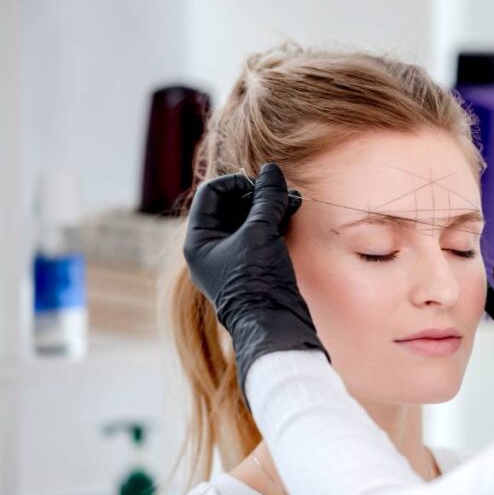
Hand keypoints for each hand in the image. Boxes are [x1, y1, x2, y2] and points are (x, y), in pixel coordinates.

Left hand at [183, 163, 326, 392]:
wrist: (275, 324)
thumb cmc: (258, 282)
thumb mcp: (260, 233)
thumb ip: (266, 199)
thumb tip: (273, 170)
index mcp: (198, 240)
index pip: (212, 194)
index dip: (238, 182)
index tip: (264, 186)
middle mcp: (210, 248)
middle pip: (230, 205)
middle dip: (258, 195)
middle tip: (283, 192)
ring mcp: (231, 258)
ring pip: (248, 219)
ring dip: (269, 207)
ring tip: (294, 201)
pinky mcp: (251, 267)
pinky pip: (259, 234)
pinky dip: (274, 222)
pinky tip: (292, 214)